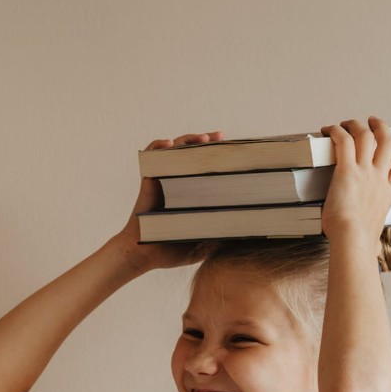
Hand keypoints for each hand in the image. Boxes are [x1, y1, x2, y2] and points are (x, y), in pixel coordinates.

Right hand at [113, 131, 222, 270]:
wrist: (143, 254)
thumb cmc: (170, 250)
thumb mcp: (204, 244)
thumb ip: (220, 237)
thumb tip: (247, 233)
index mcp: (192, 192)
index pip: (206, 167)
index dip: (219, 156)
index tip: (235, 151)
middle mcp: (177, 181)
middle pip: (192, 152)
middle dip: (207, 141)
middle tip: (221, 137)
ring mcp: (162, 178)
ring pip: (175, 149)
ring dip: (188, 139)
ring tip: (203, 138)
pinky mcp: (148, 179)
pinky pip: (150, 155)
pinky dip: (158, 145)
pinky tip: (168, 143)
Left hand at [319, 117, 390, 245]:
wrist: (353, 239)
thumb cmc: (358, 242)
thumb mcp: (372, 232)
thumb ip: (373, 232)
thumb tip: (372, 250)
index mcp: (388, 192)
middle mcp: (380, 178)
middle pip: (388, 143)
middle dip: (382, 128)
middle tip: (373, 121)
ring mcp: (365, 172)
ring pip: (367, 136)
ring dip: (358, 125)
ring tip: (349, 122)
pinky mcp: (347, 171)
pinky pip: (345, 142)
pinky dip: (338, 131)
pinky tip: (330, 129)